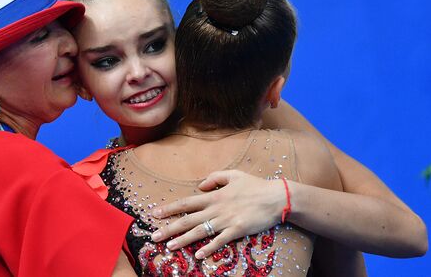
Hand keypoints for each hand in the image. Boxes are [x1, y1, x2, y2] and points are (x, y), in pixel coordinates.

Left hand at [150, 170, 285, 258]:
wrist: (276, 197)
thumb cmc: (255, 185)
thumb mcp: (234, 174)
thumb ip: (215, 178)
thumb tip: (200, 186)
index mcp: (214, 195)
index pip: (186, 202)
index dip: (170, 208)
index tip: (155, 213)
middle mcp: (216, 208)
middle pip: (188, 219)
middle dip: (169, 228)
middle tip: (154, 236)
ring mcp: (226, 220)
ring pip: (200, 231)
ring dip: (183, 240)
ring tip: (169, 246)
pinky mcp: (237, 230)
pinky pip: (220, 241)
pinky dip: (208, 248)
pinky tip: (198, 255)